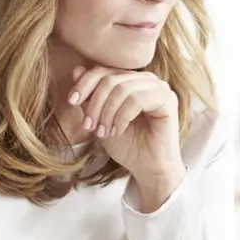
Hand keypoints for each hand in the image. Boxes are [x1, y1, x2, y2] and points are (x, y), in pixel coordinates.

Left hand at [68, 66, 184, 198]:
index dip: (84, 83)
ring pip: (122, 88)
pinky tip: (117, 130)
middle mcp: (146, 80)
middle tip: (88, 126)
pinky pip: (137, 100)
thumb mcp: (100, 118)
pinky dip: (121, 117)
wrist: (146, 169)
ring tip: (103, 132)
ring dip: (107, 113)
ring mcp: (159, 88)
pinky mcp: (168, 100)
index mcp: (131, 80)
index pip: (103, 71)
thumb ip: (90, 96)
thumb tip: (76, 70)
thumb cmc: (126, 145)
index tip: (71, 101)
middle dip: (95, 103)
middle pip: (111, 79)